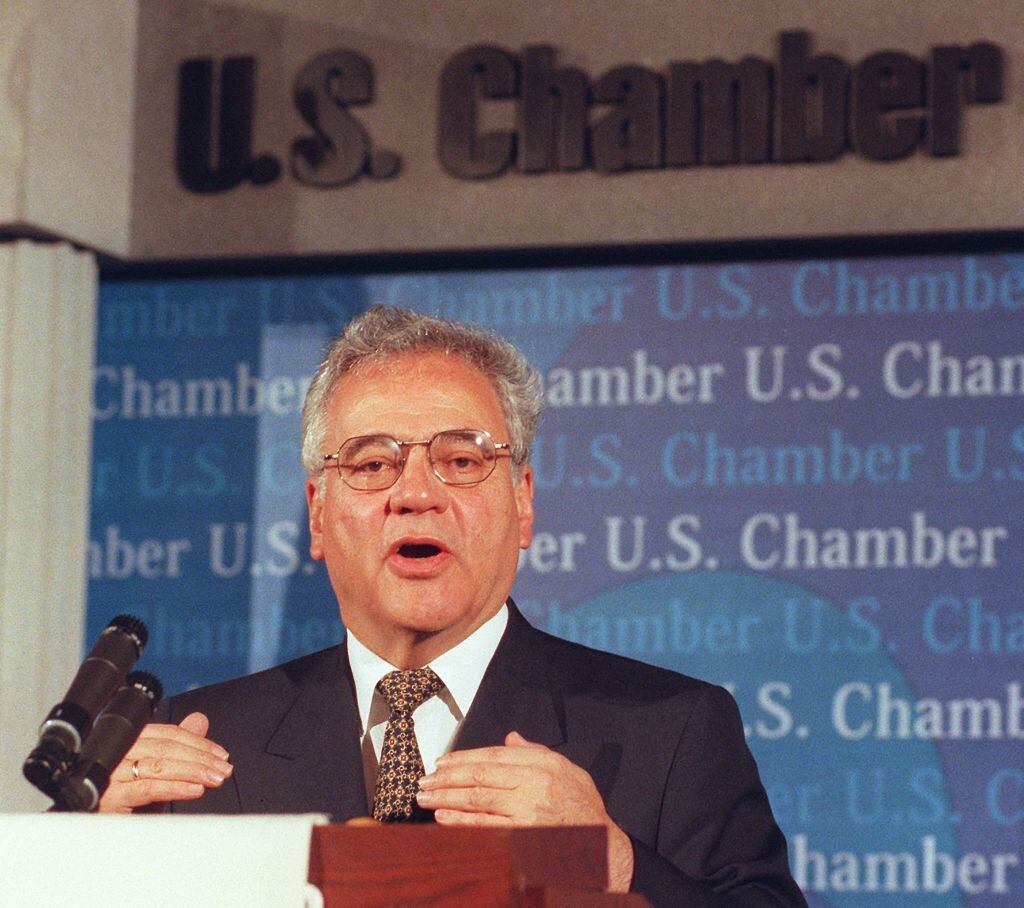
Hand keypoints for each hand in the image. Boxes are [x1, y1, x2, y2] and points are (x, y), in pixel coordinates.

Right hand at [98, 712, 232, 812]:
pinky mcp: (110, 798)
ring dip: (194, 771)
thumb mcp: (156, 773)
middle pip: (166, 747)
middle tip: (224, 768)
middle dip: (201, 757)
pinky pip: (148, 787)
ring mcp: (111, 775)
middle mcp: (117, 753)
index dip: (198, 742)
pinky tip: (194, 790)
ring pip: (160, 765)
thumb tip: (199, 720)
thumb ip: (177, 746)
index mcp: (127, 740)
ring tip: (215, 778)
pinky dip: (175, 787)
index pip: (168, 734)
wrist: (94, 835)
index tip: (221, 754)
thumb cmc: (124, 800)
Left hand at [416, 731, 633, 891]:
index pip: (492, 756)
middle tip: (425, 780)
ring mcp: (527, 811)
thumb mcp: (566, 769)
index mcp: (541, 764)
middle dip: (447, 778)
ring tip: (426, 797)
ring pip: (478, 800)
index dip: (463, 759)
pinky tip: (443, 819)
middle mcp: (533, 784)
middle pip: (480, 776)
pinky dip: (461, 822)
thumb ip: (536, 752)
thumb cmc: (583, 807)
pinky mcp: (522, 836)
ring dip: (446, 798)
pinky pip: (485, 827)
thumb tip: (511, 738)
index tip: (441, 763)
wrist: (602, 845)